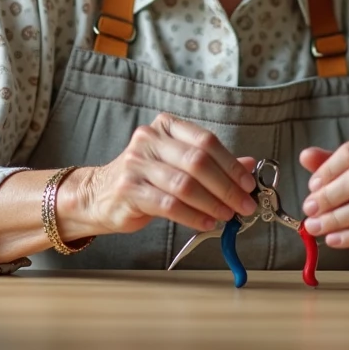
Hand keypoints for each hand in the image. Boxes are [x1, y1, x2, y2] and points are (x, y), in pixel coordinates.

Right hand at [83, 113, 257, 235]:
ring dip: (212, 203)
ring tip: (228, 215)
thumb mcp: (179, 164)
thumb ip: (212, 163)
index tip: (249, 184)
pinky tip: (206, 222)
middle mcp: (149, 140)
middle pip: (198, 161)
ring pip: (184, 184)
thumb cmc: (145, 179)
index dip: (231, 164)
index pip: (206, 141)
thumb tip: (249, 165)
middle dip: (227, 186)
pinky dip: (193, 216)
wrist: (99, 195)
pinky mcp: (129, 190)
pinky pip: (169, 204)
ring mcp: (136, 164)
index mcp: (166, 127)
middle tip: (244, 204)